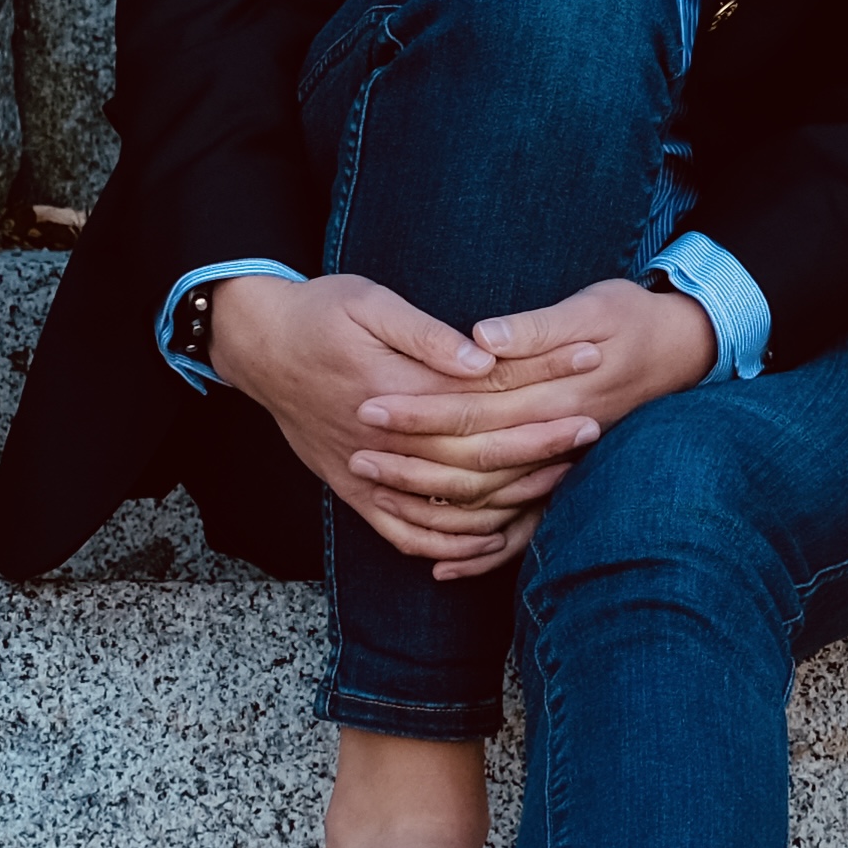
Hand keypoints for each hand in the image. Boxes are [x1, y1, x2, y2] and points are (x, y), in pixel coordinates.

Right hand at [206, 270, 605, 578]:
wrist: (257, 346)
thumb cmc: (318, 313)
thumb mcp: (368, 303)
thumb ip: (425, 335)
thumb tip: (483, 359)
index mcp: (392, 392)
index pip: (481, 398)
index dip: (537, 385)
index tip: (584, 365)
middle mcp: (382, 444)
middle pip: (476, 456)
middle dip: (539, 444)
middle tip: (591, 426)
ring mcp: (366, 475)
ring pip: (449, 504)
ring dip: (509, 496)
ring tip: (562, 477)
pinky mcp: (354, 491)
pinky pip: (406, 533)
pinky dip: (450, 544)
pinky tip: (492, 539)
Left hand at [345, 280, 720, 572]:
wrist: (686, 348)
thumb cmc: (632, 318)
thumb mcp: (592, 307)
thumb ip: (535, 329)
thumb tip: (483, 340)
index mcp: (555, 394)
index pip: (474, 408)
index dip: (420, 410)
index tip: (370, 406)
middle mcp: (557, 438)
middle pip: (472, 461)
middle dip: (410, 458)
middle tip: (355, 450)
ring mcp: (562, 466)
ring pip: (489, 501)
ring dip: (432, 502)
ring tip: (376, 490)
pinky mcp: (566, 479)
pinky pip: (521, 531)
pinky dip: (481, 553)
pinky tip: (441, 566)